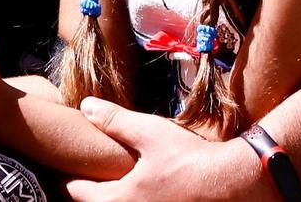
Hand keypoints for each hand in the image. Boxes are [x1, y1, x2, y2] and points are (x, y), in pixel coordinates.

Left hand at [64, 99, 275, 201]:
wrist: (230, 183)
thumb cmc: (190, 159)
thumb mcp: (150, 133)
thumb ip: (115, 121)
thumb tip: (85, 107)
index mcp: (118, 199)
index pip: (77, 193)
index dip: (71, 178)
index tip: (69, 169)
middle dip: (90, 191)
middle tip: (89, 175)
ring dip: (111, 197)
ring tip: (113, 182)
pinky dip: (133, 199)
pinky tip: (142, 188)